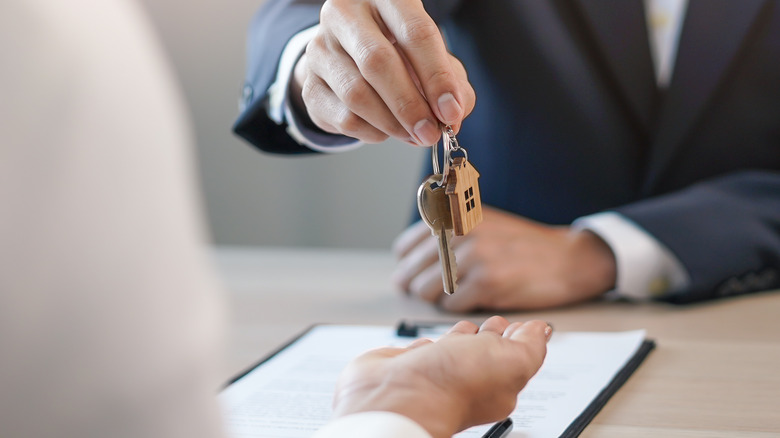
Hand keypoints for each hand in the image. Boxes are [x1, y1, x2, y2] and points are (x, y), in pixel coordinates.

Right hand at [290, 0, 475, 145]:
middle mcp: (345, 13)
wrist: (350, 57)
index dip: (437, 77)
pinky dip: (372, 132)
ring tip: (413, 134)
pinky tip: (386, 130)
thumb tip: (454, 113)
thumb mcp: (431, 56)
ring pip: (357, 94)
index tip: (451, 111)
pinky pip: (343, 116)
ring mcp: (320, 47)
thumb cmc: (399, 52)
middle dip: (410, 105)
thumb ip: (451, 80)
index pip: (415, 33)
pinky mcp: (310, 83)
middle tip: (431, 132)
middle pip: (378, 62)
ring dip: (392, 124)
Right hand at [332, 317, 550, 437]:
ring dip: (460, 338)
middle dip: (492, 334)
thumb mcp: (511, 360)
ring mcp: (436, 372)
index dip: (519, 336)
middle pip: (484, 351)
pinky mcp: (407, 365)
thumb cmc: (453, 384)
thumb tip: (542, 331)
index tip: (524, 324)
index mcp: (498, 383)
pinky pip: (421, 352)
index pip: (513, 354)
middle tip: (497, 323)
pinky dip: (427, 345)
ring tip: (466, 328)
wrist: (398, 393)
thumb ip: (531, 346)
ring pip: (453, 350)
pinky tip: (429, 343)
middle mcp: (467, 380)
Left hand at [392, 206, 616, 311]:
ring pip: (425, 291)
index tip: (413, 274)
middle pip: (412, 272)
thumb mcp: (482, 223)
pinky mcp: (486, 283)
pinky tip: (473, 301)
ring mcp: (473, 257)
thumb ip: (446, 233)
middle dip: (416, 287)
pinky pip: (450, 305)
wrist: (567, 259)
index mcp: (456, 216)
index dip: (408, 266)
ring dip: (436, 299)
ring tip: (455, 295)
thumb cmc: (523, 245)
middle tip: (430, 294)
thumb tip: (406, 259)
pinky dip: (457, 308)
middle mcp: (461, 232)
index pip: (407, 246)